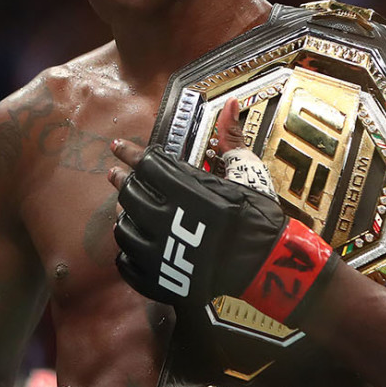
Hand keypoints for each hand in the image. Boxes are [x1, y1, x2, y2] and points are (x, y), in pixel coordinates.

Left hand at [109, 99, 336, 322]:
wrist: (270, 268)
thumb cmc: (259, 217)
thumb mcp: (247, 173)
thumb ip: (232, 139)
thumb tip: (231, 104)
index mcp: (190, 193)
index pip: (147, 165)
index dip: (130, 153)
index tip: (117, 146)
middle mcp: (170, 222)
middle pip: (131, 194)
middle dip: (122, 181)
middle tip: (115, 174)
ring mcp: (162, 257)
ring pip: (124, 229)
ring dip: (123, 215)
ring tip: (125, 208)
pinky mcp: (161, 282)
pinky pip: (127, 264)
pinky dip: (126, 251)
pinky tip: (133, 241)